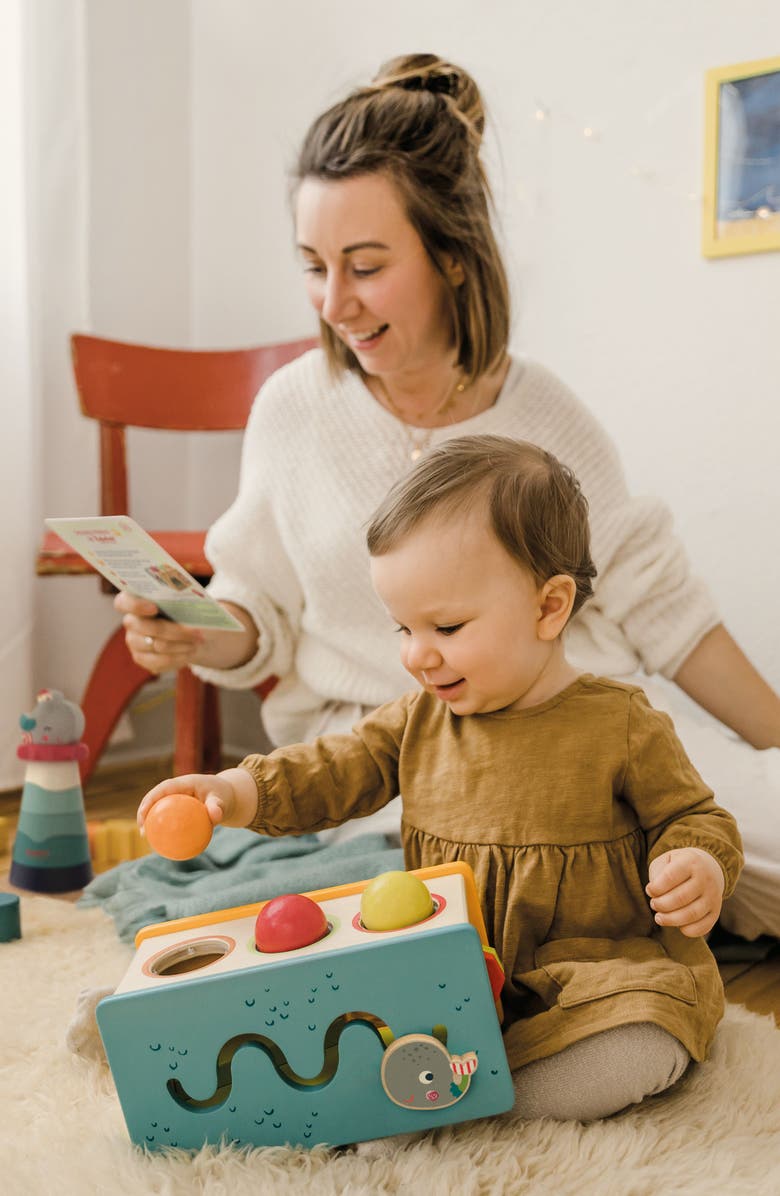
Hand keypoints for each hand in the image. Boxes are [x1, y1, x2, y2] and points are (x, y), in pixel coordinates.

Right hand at [114, 592, 258, 673]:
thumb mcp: (186, 601)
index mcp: (135, 600)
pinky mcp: (141, 658)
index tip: (154, 608)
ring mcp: (133, 641)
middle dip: (176, 631)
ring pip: (158, 645)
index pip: (123, 602)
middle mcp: (131, 621)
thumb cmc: (184, 610)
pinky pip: (160, 661)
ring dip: (182, 645)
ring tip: (198, 642)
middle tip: (198, 632)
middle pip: (148, 628)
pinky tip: (190, 652)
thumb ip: (185, 600)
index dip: (135, 605)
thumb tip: (204, 606)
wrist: (187, 631)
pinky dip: (179, 657)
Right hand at [137, 766, 258, 829]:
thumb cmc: (223, 795)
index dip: (149, 800)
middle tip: (143, 832)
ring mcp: (176, 799)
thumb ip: (218, 806)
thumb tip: (215, 816)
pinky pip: (167, 817)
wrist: (227, 795)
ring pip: (158, 809)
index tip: (144, 816)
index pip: (162, 789)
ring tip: (147, 839)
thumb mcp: (222, 799)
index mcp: (183, 783)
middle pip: (155, 799)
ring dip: (150, 822)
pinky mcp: (178, 808)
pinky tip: (162, 844)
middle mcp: (176, 789)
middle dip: (144, 813)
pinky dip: (163, 828)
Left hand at [646, 847, 724, 936]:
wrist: (708, 868)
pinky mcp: (716, 912)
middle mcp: (706, 878)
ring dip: (670, 920)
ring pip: (691, 914)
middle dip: (661, 904)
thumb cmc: (679, 866)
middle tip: (653, 904)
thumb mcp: (666, 860)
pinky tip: (677, 924)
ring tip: (659, 917)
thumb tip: (654, 894)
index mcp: (691, 861)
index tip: (649, 890)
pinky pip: (703, 927)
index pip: (671, 876)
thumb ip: (657, 873)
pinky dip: (687, 930)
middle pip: (681, 898)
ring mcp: (713, 896)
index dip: (656, 887)